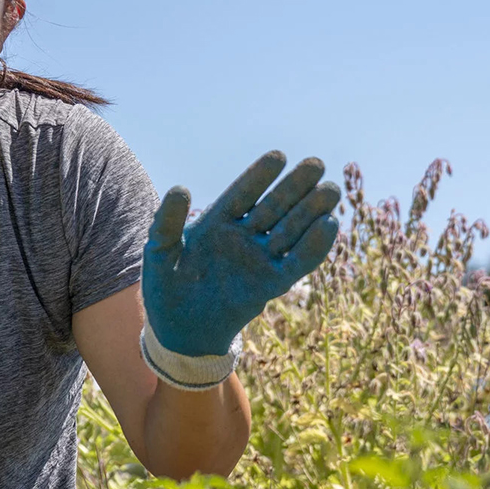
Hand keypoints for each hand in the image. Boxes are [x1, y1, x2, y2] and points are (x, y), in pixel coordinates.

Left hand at [142, 150, 341, 357]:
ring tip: (331, 190)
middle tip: (317, 164)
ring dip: (311, 211)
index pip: (242, 193)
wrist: (178, 332)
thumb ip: (168, 221)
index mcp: (216, 222)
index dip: (259, 176)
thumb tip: (179, 188)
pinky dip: (313, 247)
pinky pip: (296, 264)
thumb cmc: (165, 287)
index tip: (279, 156)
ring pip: (290, 230)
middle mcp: (242, 236)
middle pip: (274, 206)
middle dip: (295, 186)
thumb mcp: (159, 251)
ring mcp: (258, 259)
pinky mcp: (270, 285)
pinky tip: (330, 226)